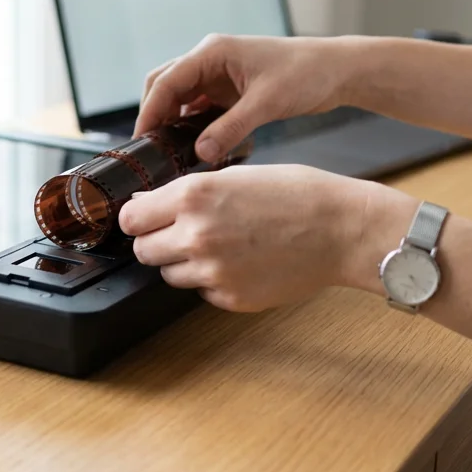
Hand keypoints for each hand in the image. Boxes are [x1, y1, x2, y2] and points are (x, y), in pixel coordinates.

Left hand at [118, 164, 406, 311]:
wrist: (341, 229)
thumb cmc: (296, 193)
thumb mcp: (235, 174)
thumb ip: (188, 192)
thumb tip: (149, 206)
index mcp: (193, 195)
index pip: (131, 218)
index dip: (138, 217)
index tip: (146, 218)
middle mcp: (195, 235)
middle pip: (143, 250)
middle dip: (157, 241)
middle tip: (183, 233)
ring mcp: (212, 271)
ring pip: (169, 274)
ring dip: (184, 262)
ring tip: (220, 246)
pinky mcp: (230, 298)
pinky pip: (202, 291)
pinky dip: (213, 280)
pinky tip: (241, 262)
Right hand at [135, 34, 366, 162]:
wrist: (336, 71)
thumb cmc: (306, 74)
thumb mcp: (267, 103)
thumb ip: (232, 128)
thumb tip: (200, 153)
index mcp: (213, 52)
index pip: (166, 81)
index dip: (150, 110)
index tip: (142, 139)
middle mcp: (210, 60)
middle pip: (165, 86)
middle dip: (154, 115)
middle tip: (151, 149)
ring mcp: (218, 75)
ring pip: (179, 98)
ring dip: (172, 121)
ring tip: (168, 153)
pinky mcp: (228, 90)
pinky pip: (198, 108)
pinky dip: (191, 126)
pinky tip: (194, 148)